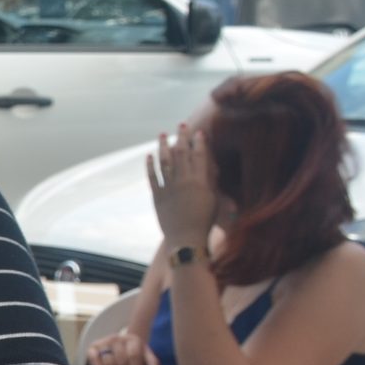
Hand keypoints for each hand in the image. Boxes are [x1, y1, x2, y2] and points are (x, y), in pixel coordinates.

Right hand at [86, 330, 161, 364]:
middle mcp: (117, 340)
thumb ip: (152, 362)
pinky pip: (93, 359)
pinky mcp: (92, 348)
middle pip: (122, 361)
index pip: (134, 356)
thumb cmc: (133, 351)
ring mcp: (104, 343)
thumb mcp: (145, 353)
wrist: (118, 342)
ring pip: (108, 363)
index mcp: (132, 340)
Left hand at [148, 123, 217, 247]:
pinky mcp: (157, 196)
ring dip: (163, 146)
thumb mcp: (215, 200)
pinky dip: (150, 165)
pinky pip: (152, 177)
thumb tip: (211, 168)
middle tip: (181, 125)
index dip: (198, 142)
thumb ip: (212, 182)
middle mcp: (184, 182)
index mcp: (200, 182)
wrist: (187, 239)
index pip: (199, 156)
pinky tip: (149, 155)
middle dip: (181, 137)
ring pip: (164, 162)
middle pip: (181, 154)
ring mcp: (169, 188)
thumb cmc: (205, 222)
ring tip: (162, 134)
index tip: (198, 132)